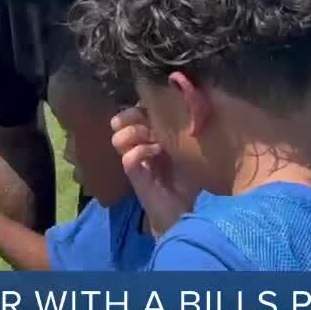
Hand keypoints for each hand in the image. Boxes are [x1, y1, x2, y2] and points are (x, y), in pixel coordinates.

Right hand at [111, 107, 192, 235]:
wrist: (187, 209)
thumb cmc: (191, 177)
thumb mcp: (190, 147)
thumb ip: (184, 127)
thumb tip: (186, 101)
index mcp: (151, 135)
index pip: (136, 111)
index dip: (140, 104)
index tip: (153, 100)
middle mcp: (140, 145)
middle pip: (121, 121)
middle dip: (130, 115)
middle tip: (145, 117)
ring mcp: (135, 160)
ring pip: (118, 137)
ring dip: (136, 132)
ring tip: (154, 138)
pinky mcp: (135, 176)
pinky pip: (128, 157)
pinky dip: (141, 150)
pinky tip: (157, 152)